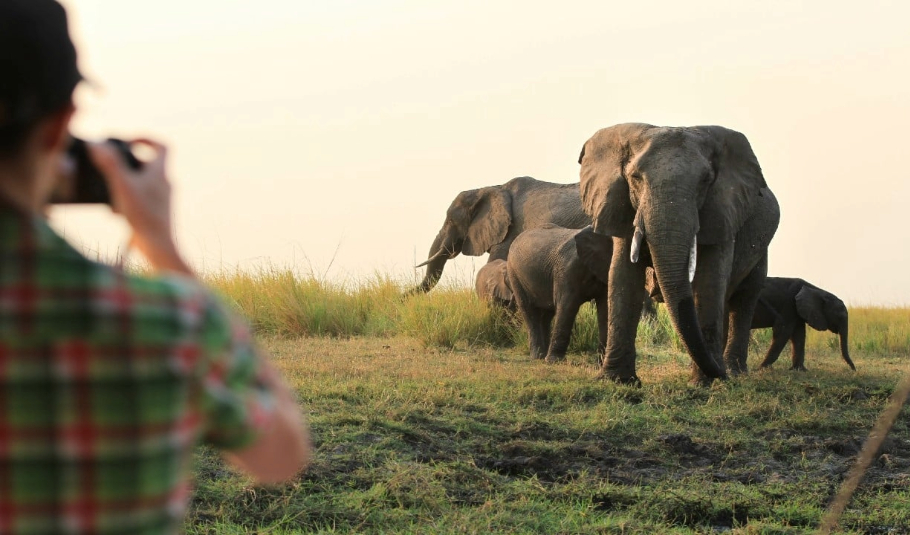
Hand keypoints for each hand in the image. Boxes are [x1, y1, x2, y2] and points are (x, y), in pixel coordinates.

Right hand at [88, 139, 191, 274]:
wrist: (159, 246)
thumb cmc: (144, 215)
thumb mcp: (123, 186)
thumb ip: (110, 164)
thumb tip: (97, 145)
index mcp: (161, 173)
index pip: (162, 146)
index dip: (146, 139)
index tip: (128, 140)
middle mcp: (165, 184)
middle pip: (149, 164)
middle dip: (128, 162)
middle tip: (110, 164)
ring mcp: (162, 199)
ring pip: (143, 182)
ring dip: (126, 182)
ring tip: (110, 188)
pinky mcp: (157, 213)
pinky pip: (142, 199)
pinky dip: (128, 199)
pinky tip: (115, 210)